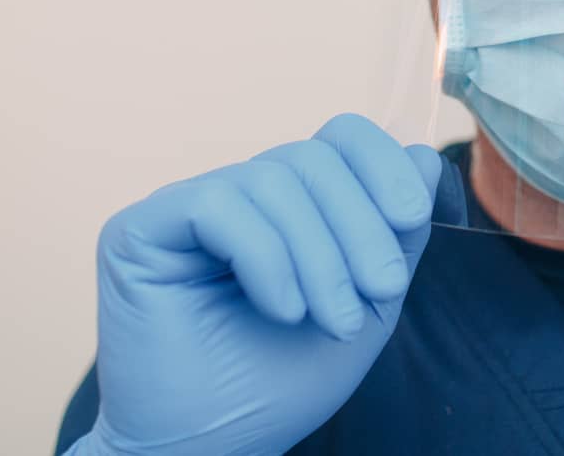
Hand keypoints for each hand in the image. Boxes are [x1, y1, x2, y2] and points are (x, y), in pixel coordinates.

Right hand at [75, 114, 439, 455]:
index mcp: (290, 203)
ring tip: (332, 319)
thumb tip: (424, 156)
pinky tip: (282, 310)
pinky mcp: (139, 229)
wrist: (216, 447)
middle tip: (381, 291)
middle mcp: (238, 193)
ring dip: (319, 254)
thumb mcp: (367, 300)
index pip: (340, 139)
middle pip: (314, 157)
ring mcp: (186, 206)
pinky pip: (216, 205)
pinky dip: (264, 257)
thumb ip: (396, 231)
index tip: (412, 218)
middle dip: (360, 225)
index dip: (383, 164)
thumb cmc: (285, 380)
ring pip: (273, 180)